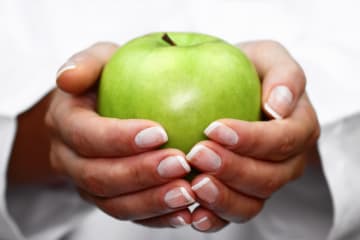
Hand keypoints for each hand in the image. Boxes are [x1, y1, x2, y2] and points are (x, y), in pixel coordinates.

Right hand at [46, 43, 195, 227]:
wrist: (103, 108)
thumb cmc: (108, 80)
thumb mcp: (100, 60)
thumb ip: (86, 62)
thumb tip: (68, 78)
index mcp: (64, 123)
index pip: (85, 135)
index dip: (119, 138)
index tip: (161, 133)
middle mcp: (69, 159)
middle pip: (98, 176)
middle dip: (140, 173)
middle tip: (180, 163)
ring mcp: (87, 184)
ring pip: (113, 204)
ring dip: (151, 201)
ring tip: (187, 192)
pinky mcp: (108, 198)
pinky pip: (130, 215)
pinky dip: (157, 218)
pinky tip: (185, 212)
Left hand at [186, 41, 319, 231]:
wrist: (229, 88)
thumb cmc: (247, 70)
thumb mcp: (267, 56)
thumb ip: (284, 74)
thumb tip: (279, 106)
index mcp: (299, 128)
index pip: (283, 140)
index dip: (252, 139)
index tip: (213, 128)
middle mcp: (287, 161)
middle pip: (269, 177)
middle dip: (233, 169)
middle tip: (197, 155)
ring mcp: (265, 182)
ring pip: (252, 202)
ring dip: (223, 198)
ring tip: (194, 185)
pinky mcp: (243, 195)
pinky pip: (234, 214)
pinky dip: (215, 218)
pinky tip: (194, 213)